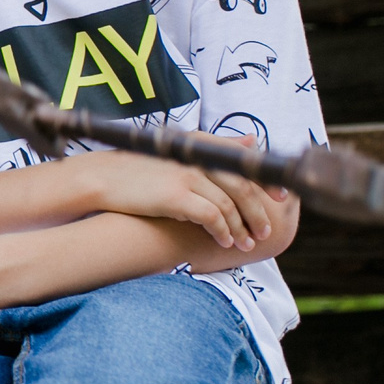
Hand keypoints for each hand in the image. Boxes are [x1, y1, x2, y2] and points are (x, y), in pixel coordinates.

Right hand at [75, 145, 285, 253]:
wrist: (101, 178)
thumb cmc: (137, 170)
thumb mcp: (176, 153)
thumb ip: (215, 148)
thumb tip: (252, 140)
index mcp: (197, 145)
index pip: (243, 161)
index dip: (266, 181)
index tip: (282, 198)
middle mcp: (195, 157)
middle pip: (242, 185)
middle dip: (259, 210)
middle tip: (265, 230)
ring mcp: (186, 175)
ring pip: (229, 204)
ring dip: (242, 227)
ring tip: (246, 243)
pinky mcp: (175, 196)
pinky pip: (211, 216)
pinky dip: (222, 230)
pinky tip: (225, 241)